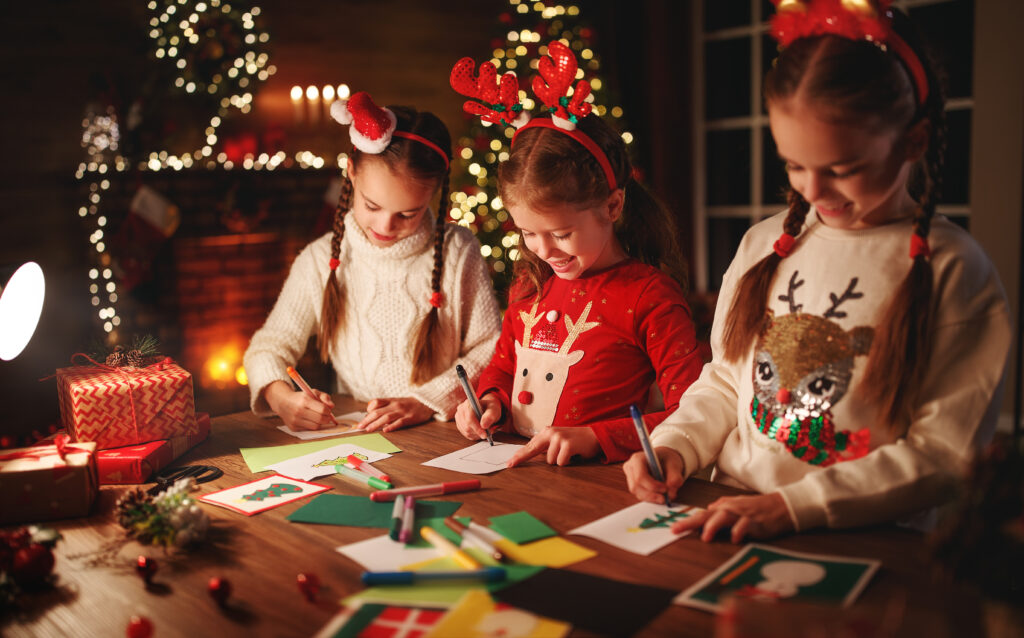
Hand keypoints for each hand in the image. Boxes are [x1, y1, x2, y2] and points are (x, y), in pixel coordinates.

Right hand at [264, 380, 335, 430]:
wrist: (282, 402)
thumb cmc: (301, 397)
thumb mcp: (312, 392)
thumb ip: (324, 397)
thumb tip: (332, 406)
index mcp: (304, 400)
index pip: (323, 410)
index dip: (328, 411)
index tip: (328, 410)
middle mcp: (299, 411)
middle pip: (321, 419)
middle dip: (327, 418)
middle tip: (327, 416)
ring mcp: (295, 420)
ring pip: (316, 426)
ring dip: (320, 423)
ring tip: (318, 418)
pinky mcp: (293, 428)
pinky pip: (308, 429)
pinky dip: (312, 426)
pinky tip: (309, 420)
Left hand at [357, 398, 433, 431]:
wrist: (426, 402)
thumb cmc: (409, 404)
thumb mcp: (396, 401)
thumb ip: (384, 406)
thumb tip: (371, 414)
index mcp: (391, 400)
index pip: (376, 402)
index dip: (368, 410)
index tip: (363, 419)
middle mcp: (395, 405)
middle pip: (378, 412)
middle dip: (367, 420)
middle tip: (359, 427)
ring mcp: (402, 412)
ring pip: (386, 417)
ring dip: (376, 424)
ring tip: (368, 429)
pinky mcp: (410, 418)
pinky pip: (399, 422)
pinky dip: (392, 426)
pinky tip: (385, 430)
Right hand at [454, 393, 501, 440]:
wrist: (487, 409)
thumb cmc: (490, 408)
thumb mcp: (494, 410)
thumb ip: (490, 416)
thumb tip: (483, 425)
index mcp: (468, 403)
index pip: (470, 418)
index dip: (477, 428)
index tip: (485, 434)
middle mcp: (461, 410)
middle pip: (467, 426)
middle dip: (478, 432)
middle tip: (488, 433)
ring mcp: (459, 418)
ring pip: (467, 432)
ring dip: (477, 434)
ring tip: (486, 430)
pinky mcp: (459, 425)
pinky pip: (466, 434)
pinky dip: (475, 435)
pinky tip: (480, 431)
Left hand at [506, 426, 599, 466]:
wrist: (595, 436)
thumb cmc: (575, 441)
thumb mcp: (558, 441)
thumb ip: (546, 446)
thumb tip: (529, 455)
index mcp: (547, 432)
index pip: (530, 445)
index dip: (519, 455)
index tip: (510, 463)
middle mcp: (551, 433)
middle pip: (532, 450)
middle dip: (521, 458)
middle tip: (510, 465)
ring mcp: (559, 438)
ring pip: (550, 461)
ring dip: (559, 461)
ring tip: (568, 454)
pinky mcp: (568, 445)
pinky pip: (561, 462)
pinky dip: (567, 463)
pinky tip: (574, 456)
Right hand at [623, 447, 684, 503]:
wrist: (664, 459)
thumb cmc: (667, 459)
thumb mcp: (674, 464)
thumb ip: (675, 477)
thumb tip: (671, 493)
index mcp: (637, 458)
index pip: (640, 476)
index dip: (652, 486)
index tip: (665, 489)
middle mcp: (630, 468)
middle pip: (636, 487)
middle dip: (652, 495)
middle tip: (666, 498)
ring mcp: (630, 478)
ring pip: (638, 494)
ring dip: (653, 498)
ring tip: (666, 497)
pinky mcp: (634, 486)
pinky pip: (641, 496)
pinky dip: (652, 498)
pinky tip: (660, 496)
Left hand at [671, 493, 793, 542]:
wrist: (781, 506)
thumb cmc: (757, 508)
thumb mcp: (736, 507)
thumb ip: (721, 509)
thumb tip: (708, 511)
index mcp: (723, 508)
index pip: (701, 515)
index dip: (687, 522)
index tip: (673, 529)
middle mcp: (729, 509)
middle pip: (706, 515)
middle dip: (690, 522)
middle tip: (676, 530)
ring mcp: (742, 514)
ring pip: (724, 517)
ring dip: (714, 526)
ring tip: (705, 536)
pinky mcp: (755, 521)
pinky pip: (746, 525)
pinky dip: (740, 531)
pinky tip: (735, 538)